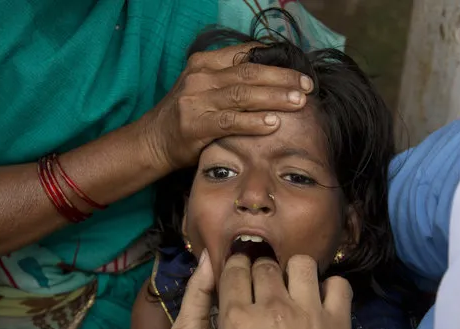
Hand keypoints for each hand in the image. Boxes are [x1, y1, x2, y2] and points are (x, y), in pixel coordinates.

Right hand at [140, 43, 312, 170]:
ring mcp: (196, 100)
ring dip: (274, 97)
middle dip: (282, 79)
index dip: (276, 63)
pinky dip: (254, 122)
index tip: (300, 72)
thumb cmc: (186, 116)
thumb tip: (273, 79)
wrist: (152, 141)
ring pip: (243, 94)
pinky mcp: (196, 124)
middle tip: (307, 86)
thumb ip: (231, 80)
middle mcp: (201, 77)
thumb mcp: (204, 88)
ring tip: (298, 101)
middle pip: (250, 73)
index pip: (246, 56)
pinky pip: (230, 121)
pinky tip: (273, 123)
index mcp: (205, 63)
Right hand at [216, 255, 353, 328]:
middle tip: (267, 281)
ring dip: (295, 272)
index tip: (241, 267)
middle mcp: (271, 308)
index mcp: (237, 320)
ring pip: (301, 263)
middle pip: (265, 263)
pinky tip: (324, 301)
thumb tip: (234, 309)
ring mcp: (307, 312)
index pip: (233, 270)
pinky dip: (331, 288)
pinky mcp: (337, 322)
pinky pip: (338, 284)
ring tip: (297, 287)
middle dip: (263, 268)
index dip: (237, 264)